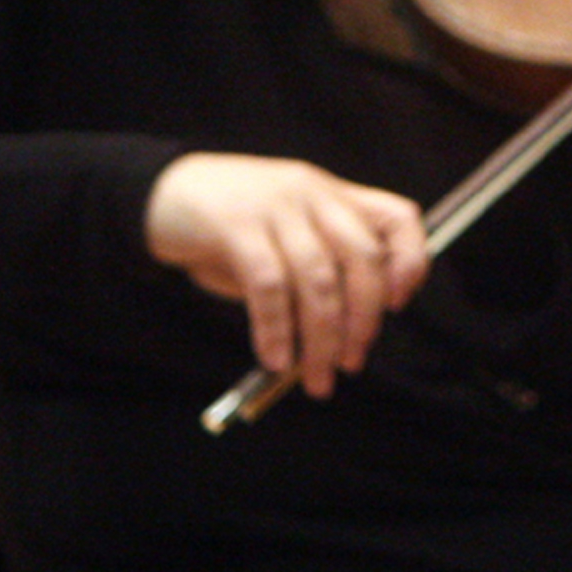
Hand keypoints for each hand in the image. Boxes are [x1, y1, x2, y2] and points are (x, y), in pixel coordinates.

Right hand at [144, 152, 431, 399]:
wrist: (161, 195)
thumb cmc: (230, 228)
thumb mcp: (286, 237)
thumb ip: (319, 270)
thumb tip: (346, 332)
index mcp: (335, 196)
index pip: (399, 218)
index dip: (411, 261)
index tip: (399, 305)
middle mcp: (315, 195)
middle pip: (362, 258)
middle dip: (363, 319)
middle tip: (352, 364)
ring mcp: (277, 207)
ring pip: (318, 279)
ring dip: (321, 337)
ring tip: (316, 376)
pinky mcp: (236, 226)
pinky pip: (269, 286)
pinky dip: (276, 329)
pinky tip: (276, 358)